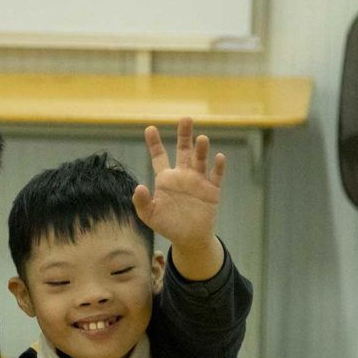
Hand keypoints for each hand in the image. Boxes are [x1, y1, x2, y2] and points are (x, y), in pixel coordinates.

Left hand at [135, 117, 224, 251]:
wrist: (189, 238)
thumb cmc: (167, 225)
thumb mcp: (149, 215)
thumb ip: (141, 202)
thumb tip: (138, 187)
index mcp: (166, 178)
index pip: (159, 156)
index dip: (154, 143)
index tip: (150, 128)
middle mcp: (183, 174)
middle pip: (184, 150)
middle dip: (184, 135)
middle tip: (185, 119)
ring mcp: (198, 180)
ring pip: (200, 160)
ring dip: (201, 149)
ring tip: (201, 138)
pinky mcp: (212, 190)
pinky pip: (216, 176)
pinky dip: (218, 167)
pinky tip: (218, 157)